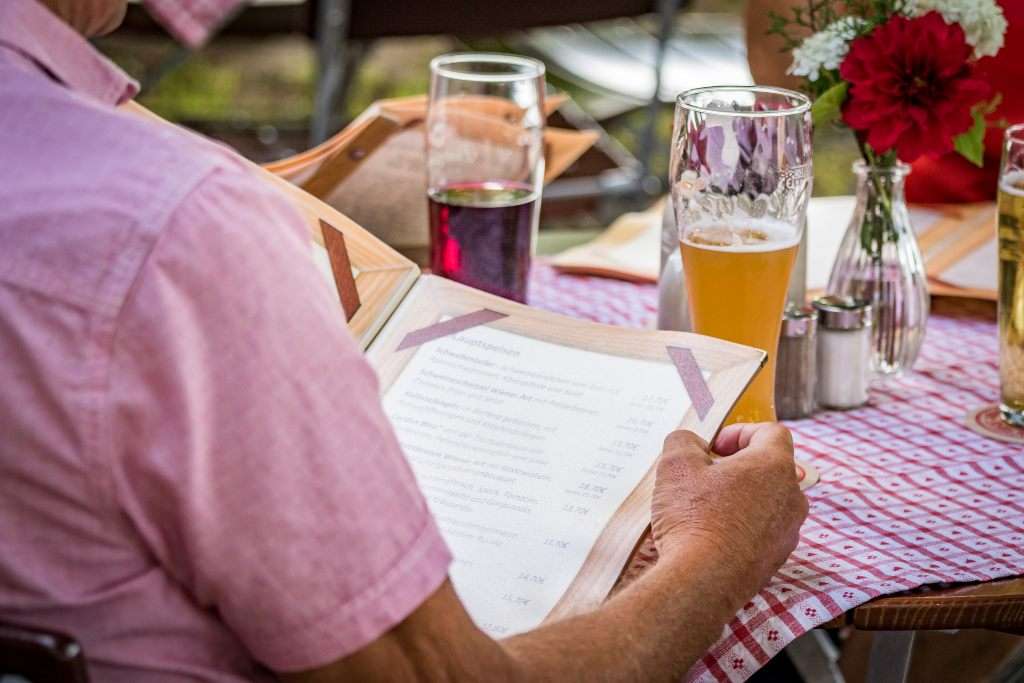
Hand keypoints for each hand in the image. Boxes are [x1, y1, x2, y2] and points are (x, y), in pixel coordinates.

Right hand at [650, 424, 807, 597]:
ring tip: (703, 509)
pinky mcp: (776, 560)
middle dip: (737, 468)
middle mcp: (792, 498)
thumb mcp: (676, 464)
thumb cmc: (693, 518)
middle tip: (705, 477)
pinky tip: (709, 536)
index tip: (713, 448)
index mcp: (775, 466)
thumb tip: (692, 444)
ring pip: (766, 502)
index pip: (772, 432)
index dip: (740, 432)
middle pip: (770, 469)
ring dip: (739, 499)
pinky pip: (761, 532)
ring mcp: (788, 532)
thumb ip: (685, 440)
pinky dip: (740, 528)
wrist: (702, 582)